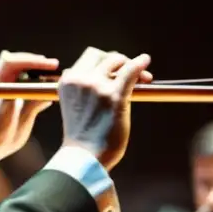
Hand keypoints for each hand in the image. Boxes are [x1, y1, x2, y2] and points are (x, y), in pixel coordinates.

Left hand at [0, 51, 58, 166]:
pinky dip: (41, 88)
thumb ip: (27, 102)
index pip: (11, 62)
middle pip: (19, 64)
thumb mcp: (10, 116)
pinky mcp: (15, 100)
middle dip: (37, 64)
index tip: (46, 63)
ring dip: (41, 75)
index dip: (30, 60)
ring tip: (56, 78)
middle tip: (54, 66)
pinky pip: (30, 88)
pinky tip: (51, 93)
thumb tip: (46, 88)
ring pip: (26, 75)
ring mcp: (7, 90)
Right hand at [58, 47, 151, 169]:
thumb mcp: (76, 106)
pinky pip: (130, 71)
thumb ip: (86, 89)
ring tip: (144, 78)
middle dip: (116, 60)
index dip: (103, 63)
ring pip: (116, 61)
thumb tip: (112, 77)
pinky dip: (139, 63)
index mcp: (67, 82)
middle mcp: (79, 79)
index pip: (86, 60)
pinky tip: (145, 60)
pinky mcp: (114, 95)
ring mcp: (96, 86)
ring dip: (129, 65)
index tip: (115, 72)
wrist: (85, 156)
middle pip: (100, 55)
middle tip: (130, 73)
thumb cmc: (83, 137)